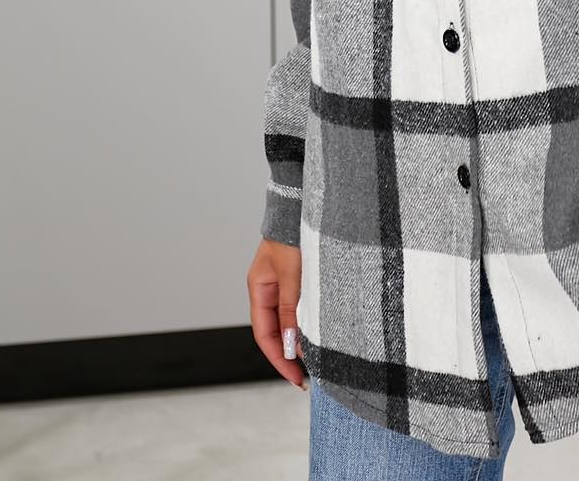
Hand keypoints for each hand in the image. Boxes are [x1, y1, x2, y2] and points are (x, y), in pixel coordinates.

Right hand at [248, 237, 309, 389]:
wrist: (303, 201)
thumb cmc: (294, 231)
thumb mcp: (292, 273)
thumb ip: (290, 308)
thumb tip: (289, 344)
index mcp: (259, 287)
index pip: (264, 334)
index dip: (278, 359)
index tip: (295, 378)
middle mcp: (269, 287)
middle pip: (274, 330)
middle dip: (289, 355)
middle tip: (307, 377)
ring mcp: (285, 281)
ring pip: (289, 319)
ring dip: (300, 339)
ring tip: (317, 360)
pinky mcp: (301, 275)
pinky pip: (301, 306)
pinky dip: (308, 322)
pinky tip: (320, 331)